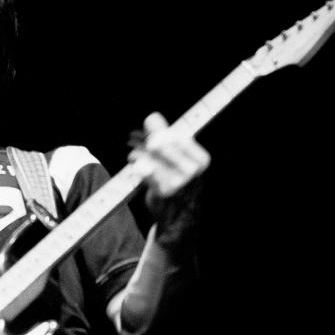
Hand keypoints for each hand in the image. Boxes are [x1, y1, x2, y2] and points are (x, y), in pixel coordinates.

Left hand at [128, 112, 209, 230]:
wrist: (180, 218)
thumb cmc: (178, 183)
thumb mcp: (179, 159)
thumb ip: (166, 137)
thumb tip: (152, 117)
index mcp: (201, 160)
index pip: (174, 135)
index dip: (157, 129)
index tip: (149, 127)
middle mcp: (192, 170)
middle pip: (161, 143)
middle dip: (145, 140)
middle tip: (134, 139)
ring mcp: (178, 181)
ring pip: (151, 157)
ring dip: (138, 154)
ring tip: (134, 156)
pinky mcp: (163, 191)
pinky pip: (145, 171)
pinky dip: (137, 166)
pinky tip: (137, 165)